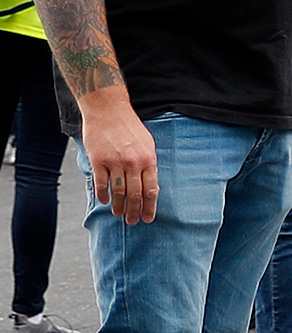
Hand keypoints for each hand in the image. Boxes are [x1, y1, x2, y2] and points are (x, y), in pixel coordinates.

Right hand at [78, 101, 159, 225]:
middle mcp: (133, 163)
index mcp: (149, 160)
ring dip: (119, 206)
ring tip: (119, 214)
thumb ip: (149, 164)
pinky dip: (102, 194)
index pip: (151, 190)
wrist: (108, 110)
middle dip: (135, 211)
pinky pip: (101, 183)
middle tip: (132, 222)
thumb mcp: (148, 144)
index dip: (149, 206)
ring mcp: (115, 162)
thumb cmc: (130, 127)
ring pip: (118, 191)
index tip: (147, 218)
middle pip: (135, 194)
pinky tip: (105, 201)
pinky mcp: (98, 160)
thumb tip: (151, 185)